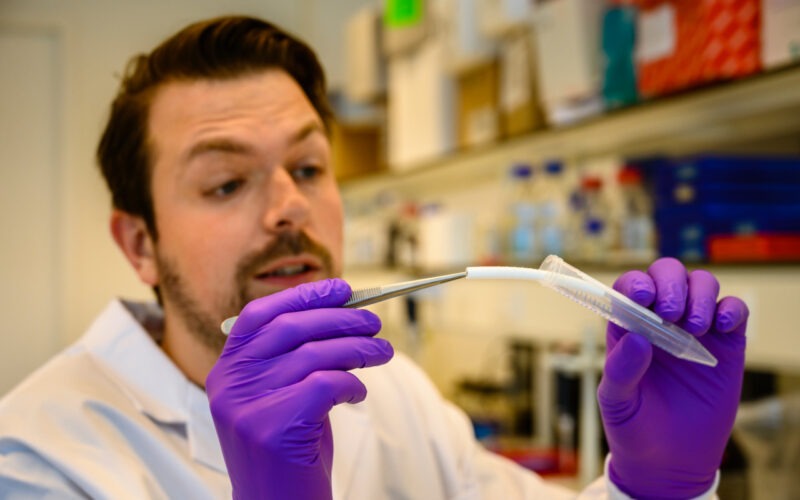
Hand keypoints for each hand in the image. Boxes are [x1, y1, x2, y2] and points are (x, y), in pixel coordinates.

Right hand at [205, 279, 392, 499]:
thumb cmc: (289, 452)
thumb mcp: (282, 398)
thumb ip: (297, 358)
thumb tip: (342, 313)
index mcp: (227, 372)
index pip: (260, 315)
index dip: (301, 296)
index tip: (341, 288)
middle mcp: (230, 385)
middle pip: (291, 328)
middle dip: (341, 318)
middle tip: (374, 322)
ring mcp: (247, 407)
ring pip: (315, 354)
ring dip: (358, 349)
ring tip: (382, 352)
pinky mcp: (273, 427)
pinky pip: (326, 384)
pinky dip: (351, 383)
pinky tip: (358, 394)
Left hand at [598, 258, 747, 498]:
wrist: (670, 461)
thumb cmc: (634, 427)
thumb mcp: (617, 402)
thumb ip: (621, 371)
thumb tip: (637, 338)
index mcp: (628, 327)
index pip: (630, 286)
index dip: (636, 282)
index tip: (642, 295)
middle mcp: (661, 320)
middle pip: (668, 274)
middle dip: (671, 283)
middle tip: (671, 312)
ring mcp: (695, 329)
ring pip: (702, 283)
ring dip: (700, 295)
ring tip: (694, 328)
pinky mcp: (726, 344)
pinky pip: (735, 309)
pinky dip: (732, 309)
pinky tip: (721, 327)